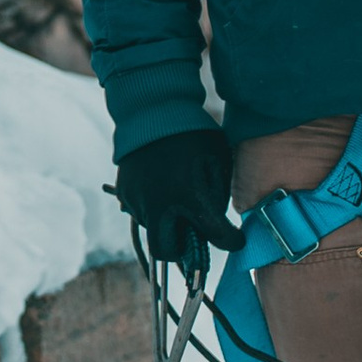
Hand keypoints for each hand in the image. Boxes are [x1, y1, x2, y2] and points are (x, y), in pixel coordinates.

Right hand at [113, 127, 238, 279]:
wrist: (151, 109)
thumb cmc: (192, 133)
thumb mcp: (217, 160)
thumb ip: (217, 195)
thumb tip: (214, 221)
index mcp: (188, 196)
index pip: (216, 236)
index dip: (231, 242)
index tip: (236, 241)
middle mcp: (159, 204)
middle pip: (167, 252)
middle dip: (182, 252)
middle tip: (193, 235)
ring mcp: (137, 200)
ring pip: (153, 231)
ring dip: (167, 226)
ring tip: (178, 199)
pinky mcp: (124, 193)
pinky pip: (141, 213)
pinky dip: (154, 209)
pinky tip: (163, 187)